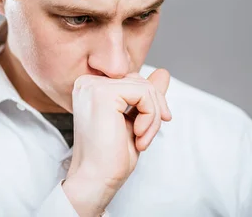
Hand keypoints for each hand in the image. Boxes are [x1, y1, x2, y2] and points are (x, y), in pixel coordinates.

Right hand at [62, 69, 171, 215]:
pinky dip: (150, 116)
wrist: (95, 180)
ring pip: (144, 87)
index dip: (149, 102)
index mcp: (91, 87)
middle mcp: (88, 82)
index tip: (151, 126)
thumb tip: (164, 72)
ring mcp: (93, 86)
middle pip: (139, 81)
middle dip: (153, 109)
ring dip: (152, 117)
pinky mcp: (103, 94)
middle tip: (146, 137)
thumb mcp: (134, 120)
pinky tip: (139, 135)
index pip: (131, 80)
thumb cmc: (110, 157)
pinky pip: (144, 93)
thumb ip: (146, 96)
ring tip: (142, 140)